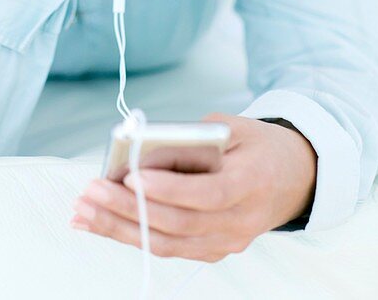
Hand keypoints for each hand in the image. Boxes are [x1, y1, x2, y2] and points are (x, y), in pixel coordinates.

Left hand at [70, 112, 317, 262]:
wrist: (294, 177)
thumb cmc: (256, 145)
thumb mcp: (231, 127)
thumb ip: (191, 140)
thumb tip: (142, 151)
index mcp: (249, 185)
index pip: (206, 194)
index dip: (168, 188)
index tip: (132, 175)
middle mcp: (239, 223)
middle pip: (178, 223)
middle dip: (129, 208)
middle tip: (90, 192)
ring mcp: (226, 242)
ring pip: (167, 243)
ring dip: (120, 228)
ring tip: (83, 213)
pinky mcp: (212, 250)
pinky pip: (168, 248)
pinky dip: (131, 236)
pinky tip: (100, 224)